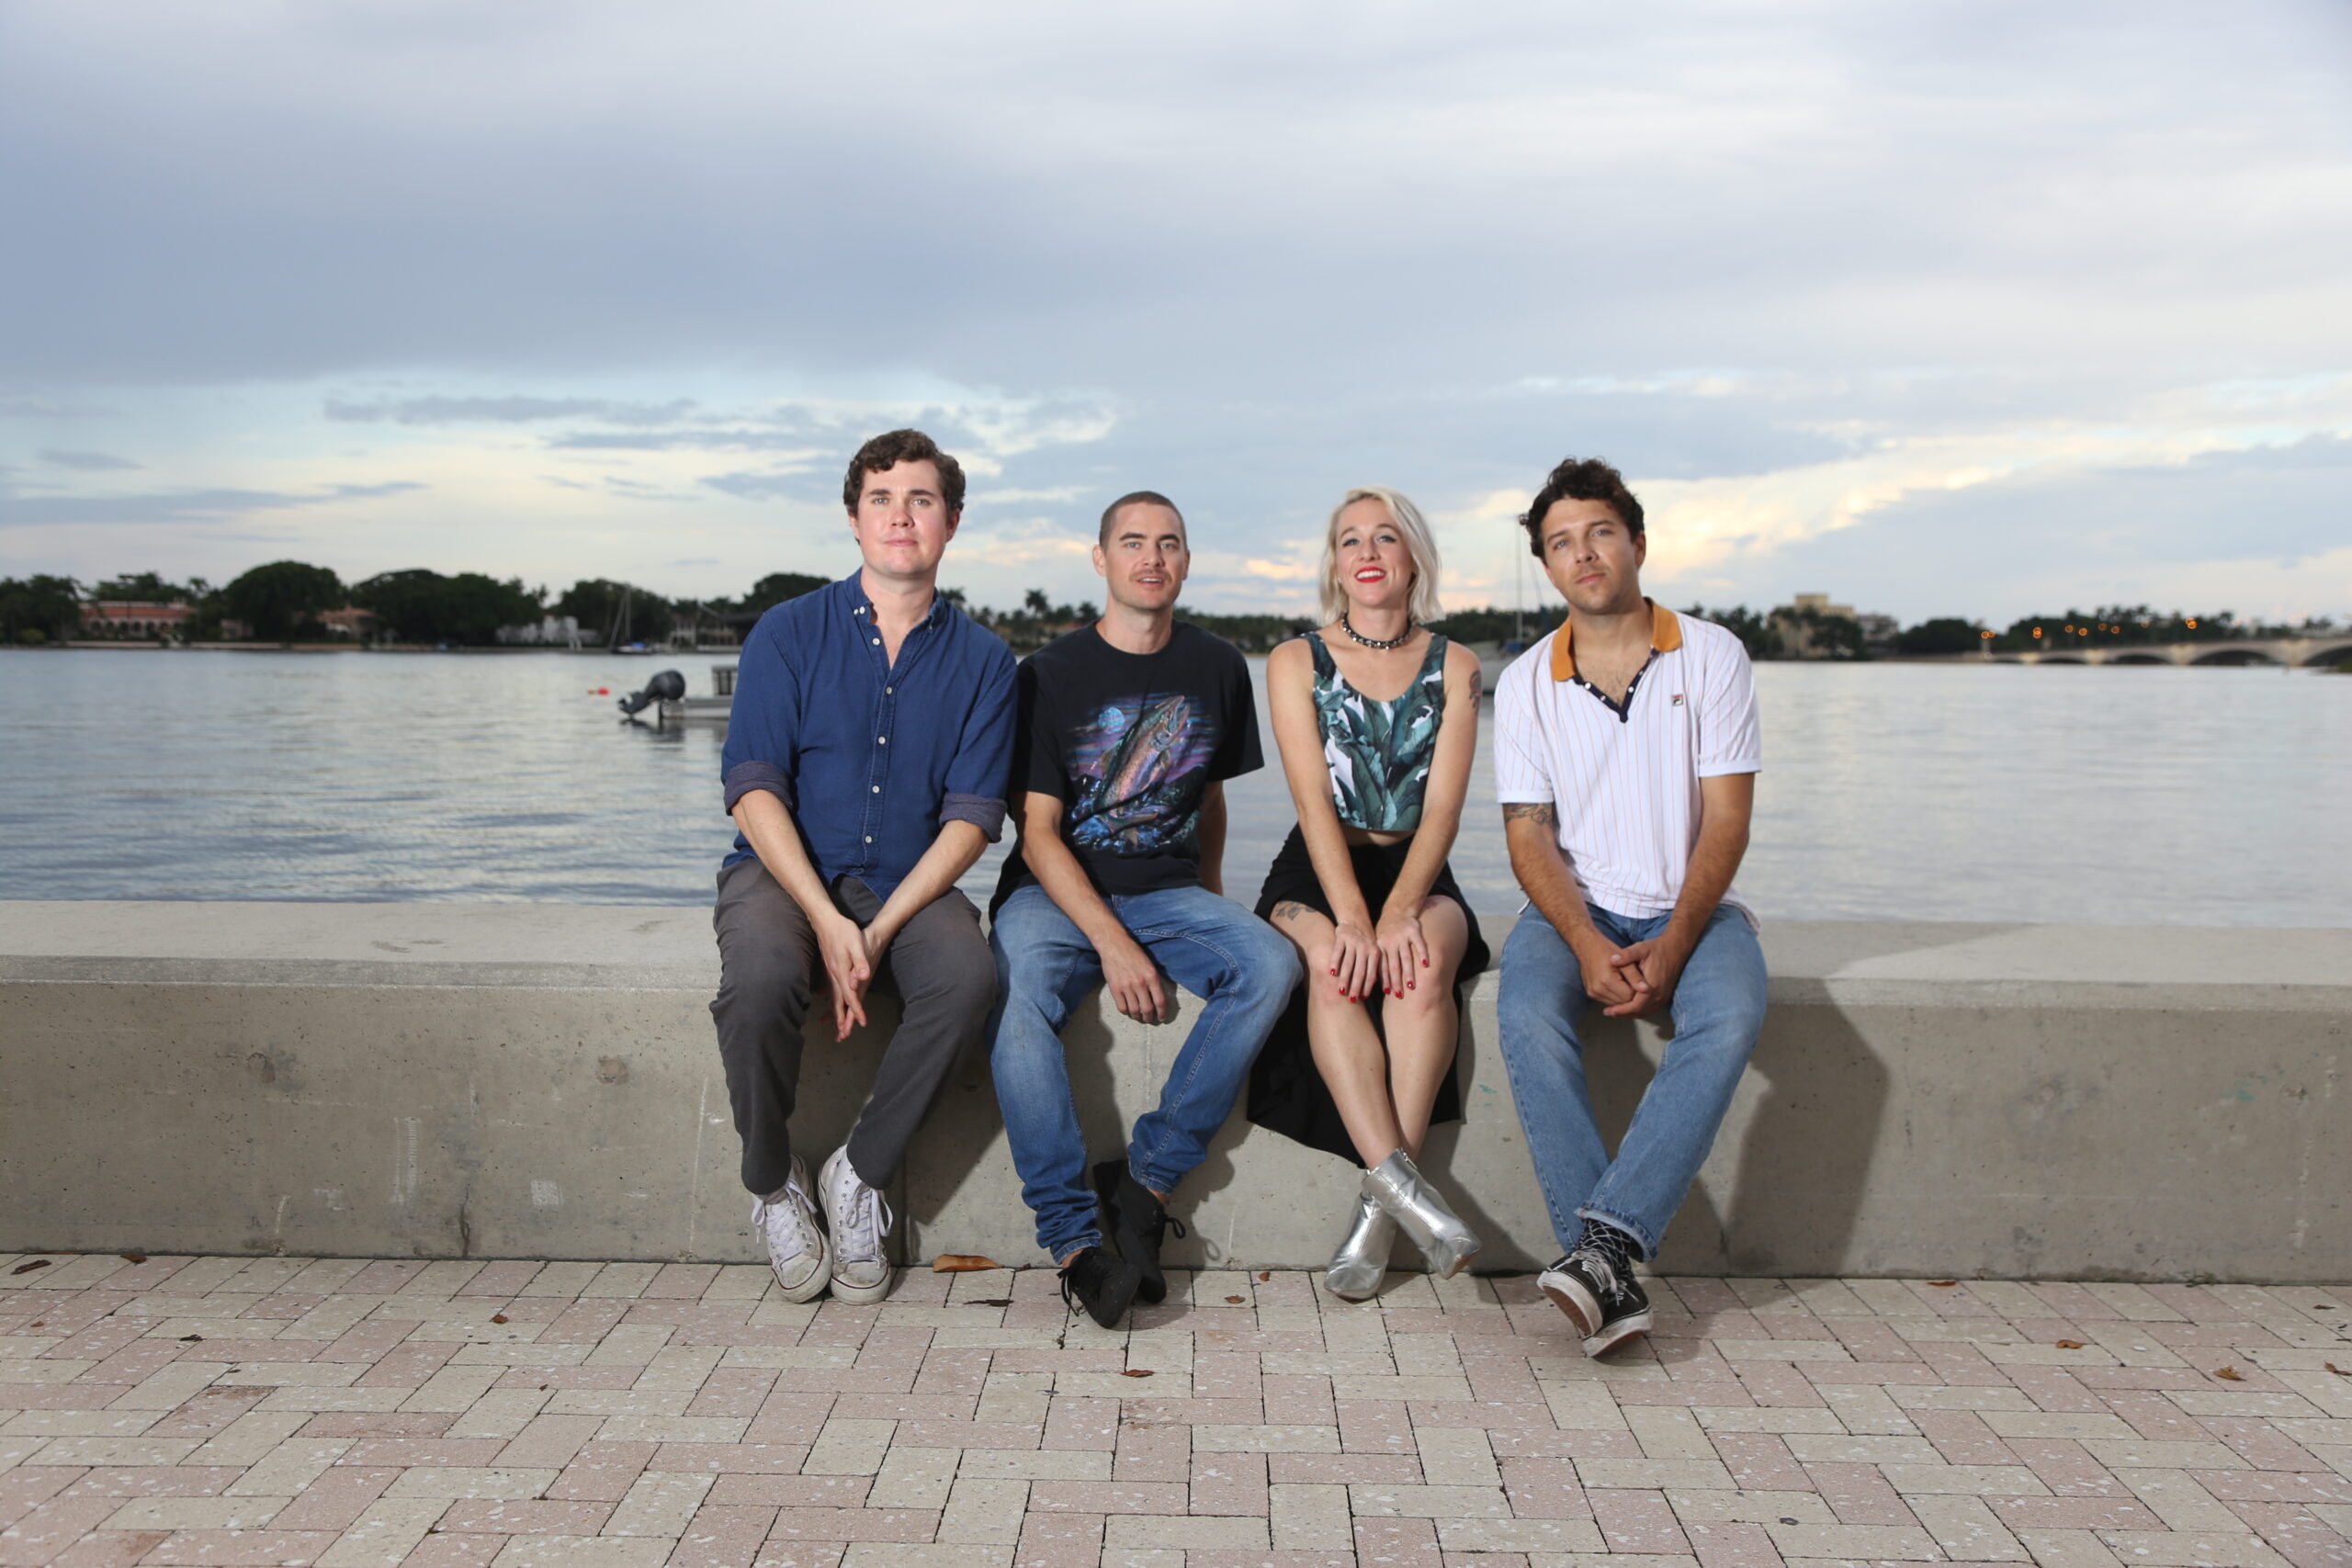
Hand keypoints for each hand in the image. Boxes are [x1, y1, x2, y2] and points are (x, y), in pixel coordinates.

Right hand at [818, 911, 874, 1040]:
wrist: (825, 920)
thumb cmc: (844, 931)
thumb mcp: (856, 944)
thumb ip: (859, 962)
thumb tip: (862, 978)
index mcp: (842, 972)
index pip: (851, 996)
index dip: (857, 1011)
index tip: (861, 1024)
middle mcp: (834, 975)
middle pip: (839, 1002)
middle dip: (841, 1020)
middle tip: (843, 1036)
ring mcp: (830, 973)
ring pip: (833, 998)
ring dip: (834, 1013)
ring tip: (834, 1026)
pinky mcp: (828, 968)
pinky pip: (830, 991)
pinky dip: (831, 1001)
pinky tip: (829, 1004)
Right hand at [1101, 934, 1171, 1024]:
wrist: (1114, 945)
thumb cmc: (1133, 953)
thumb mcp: (1149, 965)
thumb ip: (1154, 981)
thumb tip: (1157, 998)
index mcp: (1152, 976)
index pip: (1160, 1001)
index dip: (1162, 1013)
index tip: (1162, 1017)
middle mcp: (1140, 983)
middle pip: (1147, 1009)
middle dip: (1149, 1018)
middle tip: (1149, 1019)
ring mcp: (1126, 986)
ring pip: (1134, 1011)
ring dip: (1138, 1017)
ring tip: (1138, 1016)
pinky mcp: (1115, 988)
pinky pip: (1122, 1007)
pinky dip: (1126, 1012)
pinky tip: (1128, 1010)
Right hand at [1326, 916, 1380, 1002]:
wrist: (1356, 919)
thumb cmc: (1366, 940)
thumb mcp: (1375, 951)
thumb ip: (1376, 967)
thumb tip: (1380, 987)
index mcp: (1375, 953)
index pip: (1371, 973)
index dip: (1367, 986)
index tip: (1363, 998)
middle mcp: (1365, 947)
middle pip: (1360, 971)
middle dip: (1356, 987)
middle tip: (1351, 1000)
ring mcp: (1353, 942)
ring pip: (1348, 963)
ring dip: (1345, 979)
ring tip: (1341, 991)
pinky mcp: (1342, 937)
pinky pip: (1338, 952)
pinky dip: (1334, 962)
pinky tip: (1332, 973)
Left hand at [1375, 908, 1428, 998]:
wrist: (1396, 910)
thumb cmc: (1386, 932)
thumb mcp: (1379, 943)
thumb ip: (1380, 960)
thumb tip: (1375, 981)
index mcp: (1381, 947)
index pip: (1383, 966)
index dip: (1385, 980)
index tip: (1388, 993)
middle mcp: (1391, 943)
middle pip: (1394, 965)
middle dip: (1396, 981)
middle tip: (1399, 995)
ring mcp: (1403, 937)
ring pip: (1406, 957)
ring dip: (1408, 972)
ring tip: (1411, 985)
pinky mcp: (1414, 931)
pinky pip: (1419, 944)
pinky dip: (1423, 954)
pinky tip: (1426, 965)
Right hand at [1572, 932, 1642, 1011]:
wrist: (1587, 946)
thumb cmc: (1607, 950)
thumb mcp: (1626, 961)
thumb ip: (1636, 977)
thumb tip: (1647, 990)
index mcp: (1607, 980)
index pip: (1630, 996)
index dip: (1638, 991)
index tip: (1641, 982)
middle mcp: (1598, 989)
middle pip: (1622, 1003)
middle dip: (1631, 996)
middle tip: (1635, 983)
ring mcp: (1593, 993)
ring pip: (1616, 1004)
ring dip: (1623, 997)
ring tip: (1627, 984)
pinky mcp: (1591, 994)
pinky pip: (1608, 1001)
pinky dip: (1615, 996)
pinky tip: (1618, 986)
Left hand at [1603, 934, 1688, 1018]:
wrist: (1676, 949)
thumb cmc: (1657, 949)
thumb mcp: (1641, 948)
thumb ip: (1626, 955)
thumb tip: (1612, 960)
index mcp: (1653, 986)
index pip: (1636, 1005)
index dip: (1621, 1010)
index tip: (1608, 1011)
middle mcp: (1659, 995)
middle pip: (1639, 1012)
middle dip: (1623, 1014)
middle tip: (1608, 1012)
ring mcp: (1663, 997)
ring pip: (1645, 1012)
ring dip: (1630, 1014)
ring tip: (1615, 1012)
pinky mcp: (1664, 996)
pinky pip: (1650, 1009)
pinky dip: (1638, 1011)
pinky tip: (1628, 1008)